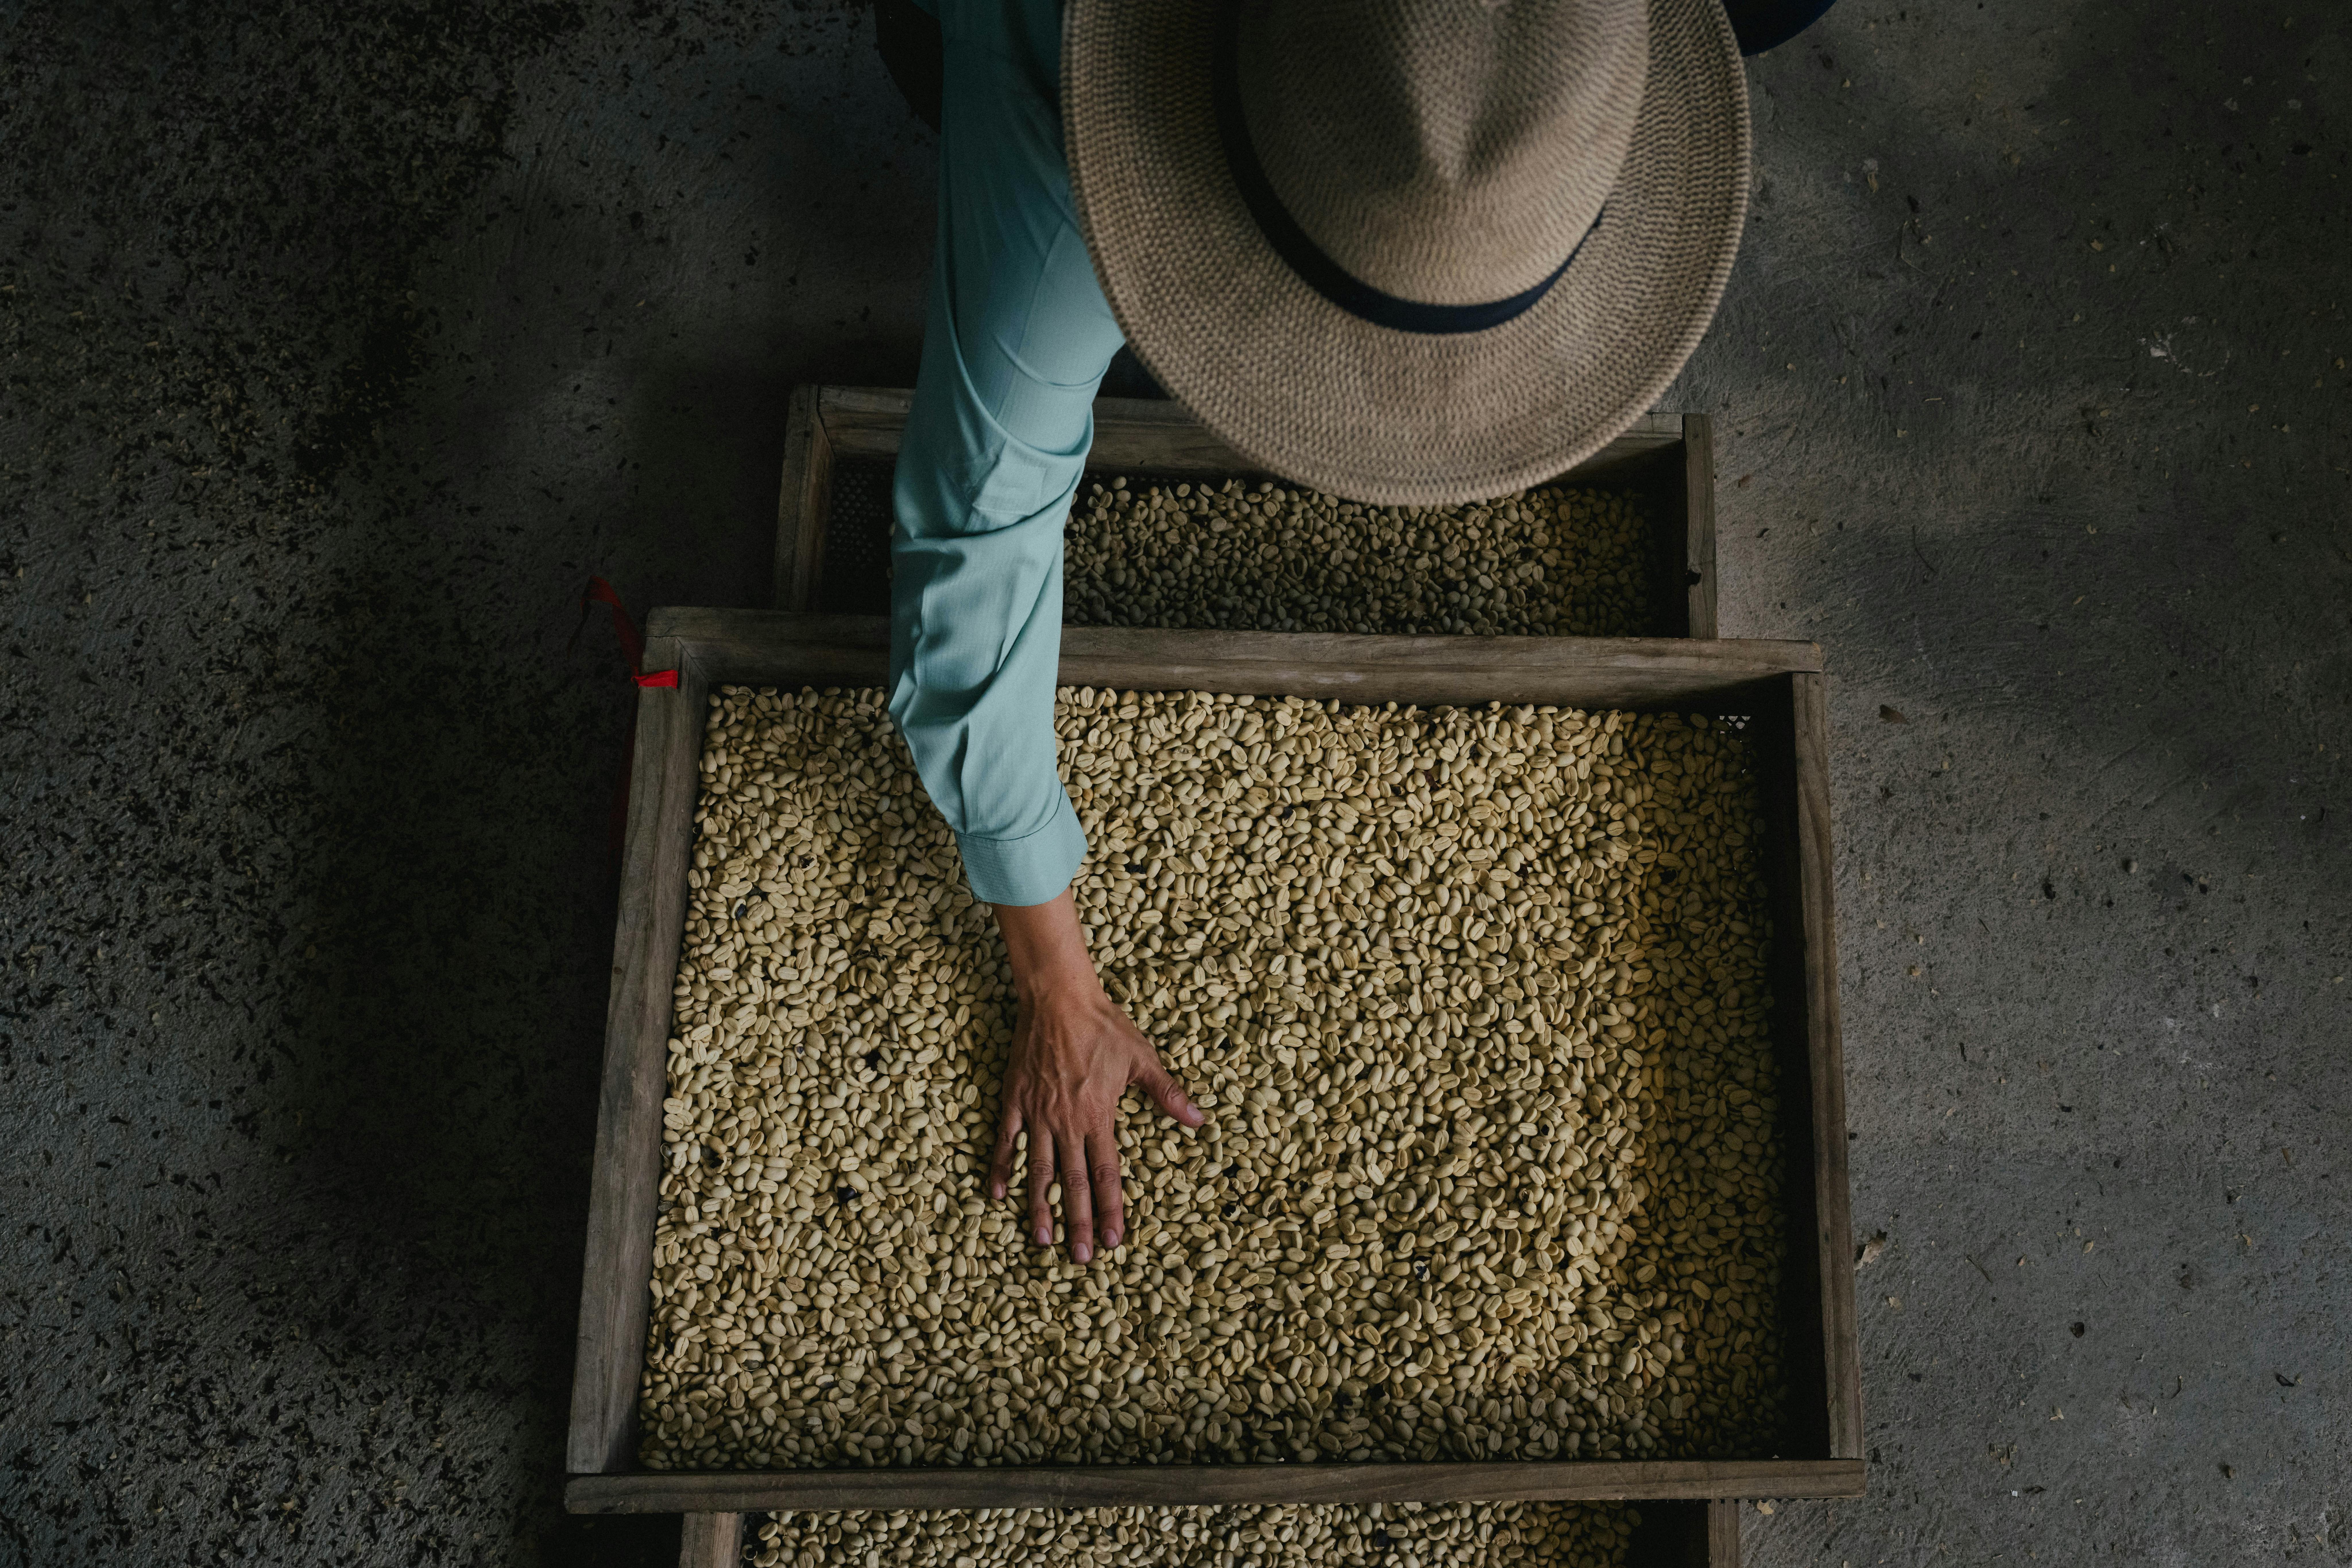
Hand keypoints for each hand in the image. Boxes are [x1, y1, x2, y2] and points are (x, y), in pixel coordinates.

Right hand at [986, 889, 1205, 1263]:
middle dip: (1078, 1222)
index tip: (1113, 1241)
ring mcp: (1037, 1113)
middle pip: (1074, 1181)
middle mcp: (1067, 1122)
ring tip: (1042, 1239)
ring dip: (1040, 1206)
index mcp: (1099, 1116)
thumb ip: (1167, 1094)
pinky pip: (1006, 1141)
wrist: (1058, 998)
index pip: (1108, 1174)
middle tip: (1080, 1258)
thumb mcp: (1142, 1059)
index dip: (1111, 1210)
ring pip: (1038, 1169)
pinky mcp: (1015, 1100)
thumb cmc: (1103, 1026)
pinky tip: (999, 1194)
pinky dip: (1002, 1168)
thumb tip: (1198, 1121)